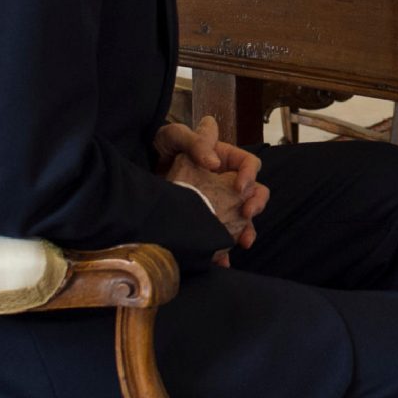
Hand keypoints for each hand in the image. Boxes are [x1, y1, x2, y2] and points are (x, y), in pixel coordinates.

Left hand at [157, 116, 267, 249]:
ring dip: (246, 229)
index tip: (240, 187)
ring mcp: (219, 202)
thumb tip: (214, 163)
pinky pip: (221, 235)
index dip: (250, 174)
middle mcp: (227, 180)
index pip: (249, 163)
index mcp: (225, 158)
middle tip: (247, 213)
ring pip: (243, 217)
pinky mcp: (207, 219)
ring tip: (242, 241)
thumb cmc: (161, 146)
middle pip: (254, 192)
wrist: (141, 170)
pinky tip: (221, 260)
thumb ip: (196, 143)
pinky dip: (223, 248)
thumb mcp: (176, 137)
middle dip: (256, 204)